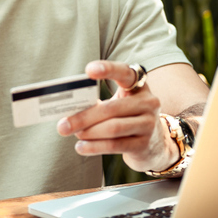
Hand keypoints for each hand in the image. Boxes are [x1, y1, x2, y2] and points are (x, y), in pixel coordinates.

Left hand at [56, 60, 178, 173]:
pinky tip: (81, 147)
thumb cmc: (127, 118)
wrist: (154, 145)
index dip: (108, 69)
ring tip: (73, 134)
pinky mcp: (144, 144)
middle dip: (84, 117)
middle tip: (63, 125)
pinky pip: (115, 145)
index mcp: (139, 86)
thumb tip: (69, 112)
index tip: (88, 70)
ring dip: (88, 132)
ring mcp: (149, 124)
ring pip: (113, 128)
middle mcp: (148, 102)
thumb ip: (99, 103)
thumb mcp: (119, 104)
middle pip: (111, 108)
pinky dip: (95, 147)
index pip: (125, 72)